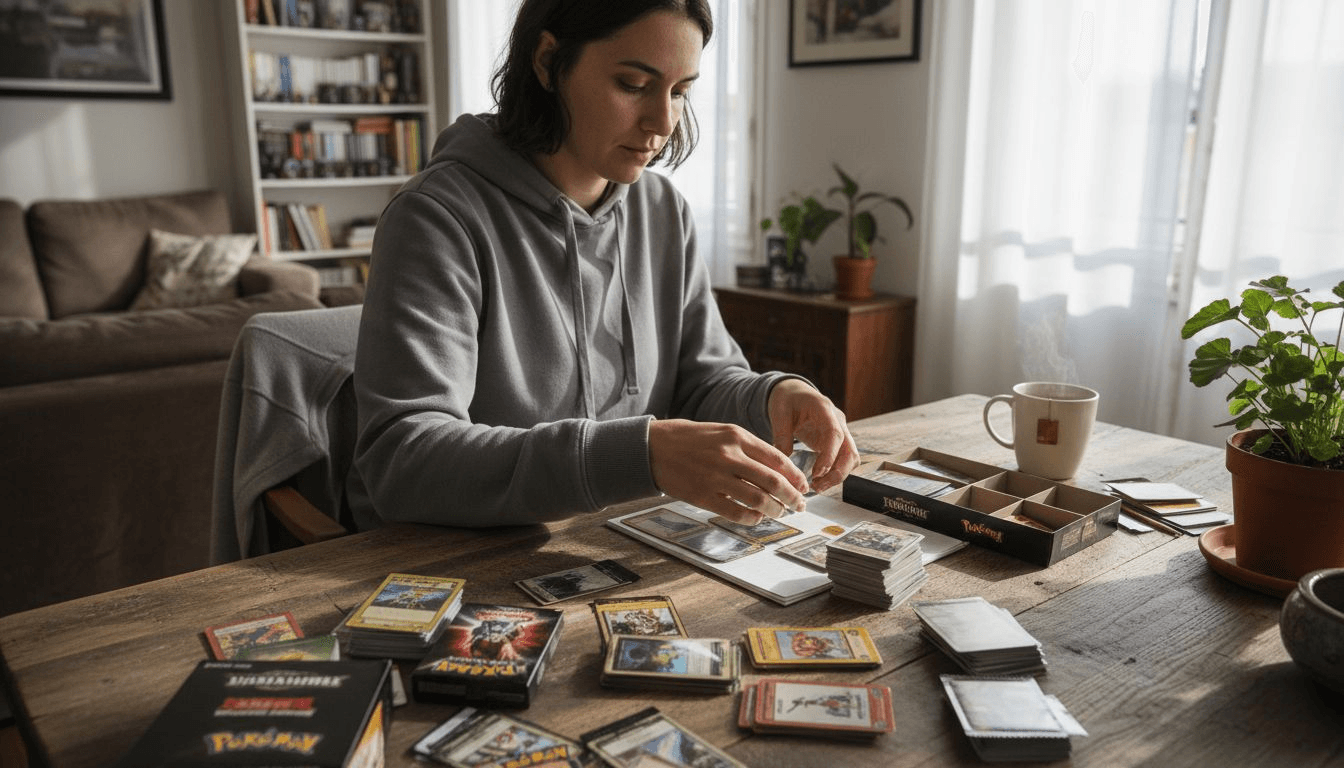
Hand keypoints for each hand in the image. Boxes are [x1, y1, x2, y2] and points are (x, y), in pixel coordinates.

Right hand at [648, 419, 809, 524]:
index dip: (795, 476)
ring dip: (775, 510)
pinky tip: (756, 518)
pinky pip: (736, 513)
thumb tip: (775, 468)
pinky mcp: (703, 496)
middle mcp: (729, 456)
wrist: (652, 447)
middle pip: (773, 481)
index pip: (777, 459)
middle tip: (799, 505)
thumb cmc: (687, 439)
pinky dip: (751, 518)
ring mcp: (716, 477)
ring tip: (779, 513)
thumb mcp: (721, 431)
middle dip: (792, 497)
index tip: (803, 486)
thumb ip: (747, 447)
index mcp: (736, 436)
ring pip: (758, 500)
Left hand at [767, 379, 859, 491]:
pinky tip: (819, 480)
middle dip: (838, 473)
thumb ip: (782, 437)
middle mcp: (838, 420)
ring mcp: (841, 431)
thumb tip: (784, 464)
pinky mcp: (837, 441)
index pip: (835, 434)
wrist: (794, 392)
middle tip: (817, 486)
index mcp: (824, 409)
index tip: (817, 473)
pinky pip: (844, 460)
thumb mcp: (779, 414)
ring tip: (817, 486)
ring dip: (838, 475)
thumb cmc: (787, 400)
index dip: (829, 456)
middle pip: (850, 451)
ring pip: (850, 458)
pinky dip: (835, 472)